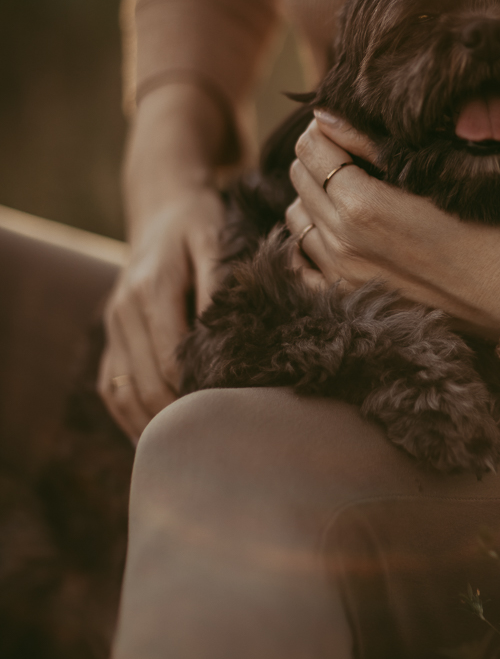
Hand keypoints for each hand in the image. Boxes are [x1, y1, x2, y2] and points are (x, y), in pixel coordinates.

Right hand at [100, 186, 225, 441]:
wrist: (159, 208)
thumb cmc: (196, 223)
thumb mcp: (213, 240)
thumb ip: (219, 281)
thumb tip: (227, 328)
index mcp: (150, 288)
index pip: (169, 357)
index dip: (197, 390)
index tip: (230, 413)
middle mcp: (124, 311)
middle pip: (145, 383)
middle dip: (177, 416)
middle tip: (216, 442)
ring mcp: (113, 327)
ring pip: (123, 392)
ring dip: (150, 424)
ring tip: (186, 450)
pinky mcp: (111, 337)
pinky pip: (111, 387)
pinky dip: (129, 416)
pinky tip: (157, 436)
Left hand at [285, 110, 499, 341]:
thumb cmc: (480, 229)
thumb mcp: (432, 173)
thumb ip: (370, 144)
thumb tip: (325, 117)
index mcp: (362, 204)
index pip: (311, 147)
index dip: (323, 128)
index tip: (343, 127)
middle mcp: (341, 240)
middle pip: (299, 177)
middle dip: (317, 157)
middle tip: (347, 153)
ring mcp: (338, 272)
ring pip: (295, 218)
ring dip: (312, 196)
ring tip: (344, 190)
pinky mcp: (344, 296)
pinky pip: (300, 262)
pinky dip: (307, 240)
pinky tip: (332, 230)